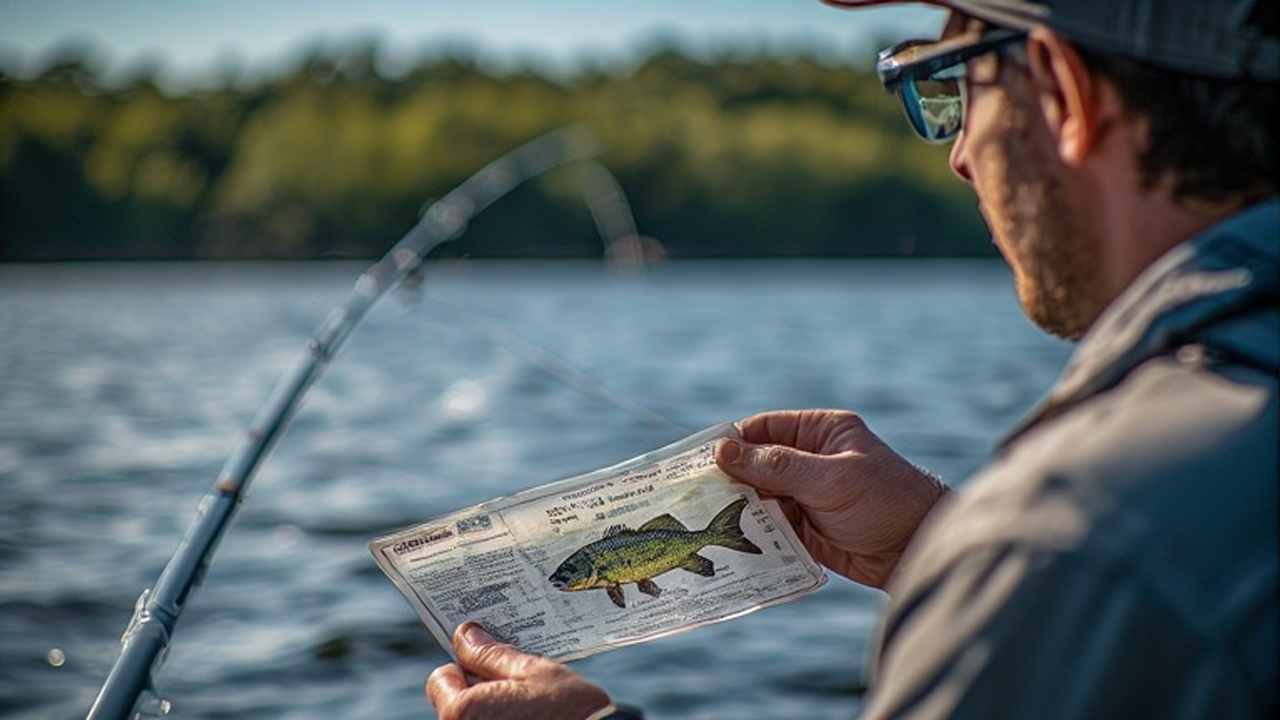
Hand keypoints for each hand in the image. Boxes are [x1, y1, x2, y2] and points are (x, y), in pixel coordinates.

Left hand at [426, 622, 611, 719]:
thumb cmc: (569, 712)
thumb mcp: (533, 670)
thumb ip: (492, 654)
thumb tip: (466, 634)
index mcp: (463, 711)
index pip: (440, 679)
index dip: (466, 666)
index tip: (492, 662)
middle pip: (457, 701)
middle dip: (482, 687)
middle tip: (518, 682)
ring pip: (477, 715)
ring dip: (496, 706)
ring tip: (531, 704)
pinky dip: (506, 719)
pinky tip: (534, 717)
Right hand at [716, 409, 947, 588]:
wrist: (920, 551)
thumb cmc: (886, 501)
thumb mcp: (831, 478)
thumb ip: (777, 466)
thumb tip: (724, 450)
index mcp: (819, 432)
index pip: (764, 429)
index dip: (731, 443)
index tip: (697, 461)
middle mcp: (809, 460)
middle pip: (754, 465)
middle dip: (728, 480)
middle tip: (691, 496)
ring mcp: (805, 495)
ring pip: (757, 498)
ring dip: (737, 511)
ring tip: (703, 524)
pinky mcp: (804, 529)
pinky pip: (769, 528)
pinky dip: (752, 535)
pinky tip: (730, 544)